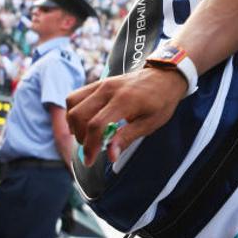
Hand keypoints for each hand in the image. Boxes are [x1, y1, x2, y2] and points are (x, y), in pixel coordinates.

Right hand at [66, 67, 187, 166]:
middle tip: (90, 149)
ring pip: (73, 103)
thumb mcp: (150, 123)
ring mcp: (102, 84)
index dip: (90, 146)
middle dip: (80, 137)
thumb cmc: (161, 101)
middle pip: (79, 115)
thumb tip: (110, 155)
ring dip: (74, 124)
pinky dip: (74, 111)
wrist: (165, 76)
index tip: (89, 161)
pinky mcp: (99, 83)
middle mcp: (108, 89)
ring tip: (86, 136)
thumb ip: (127, 137)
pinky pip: (76, 96)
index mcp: (124, 100)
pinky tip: (83, 123)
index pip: (96, 125)